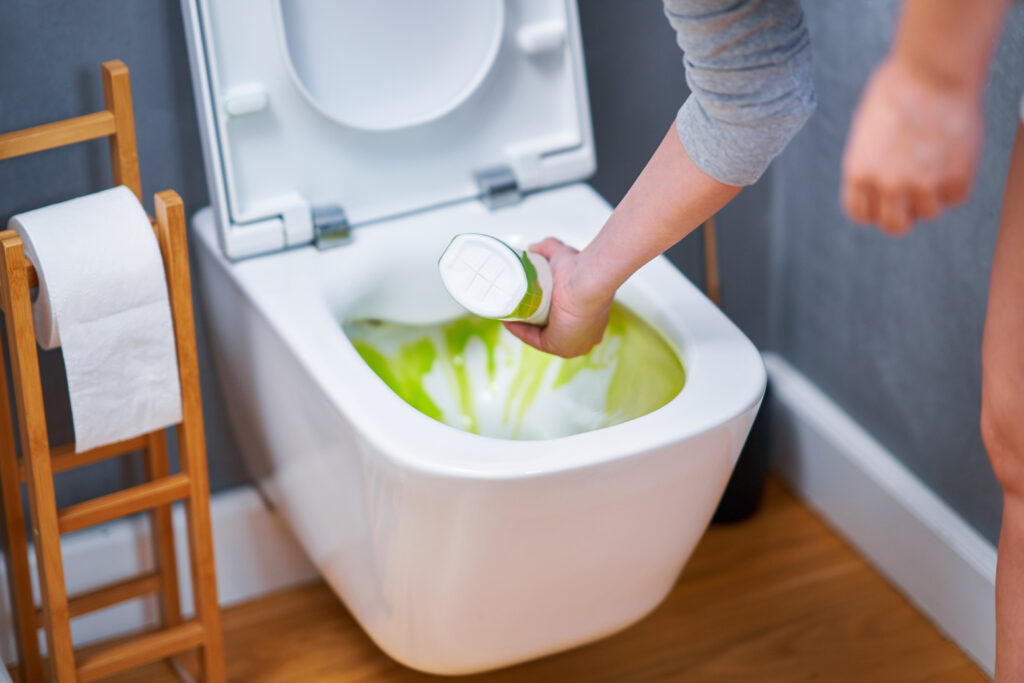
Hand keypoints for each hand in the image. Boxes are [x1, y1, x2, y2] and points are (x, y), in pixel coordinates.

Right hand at [503, 238, 613, 357]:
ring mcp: (574, 343)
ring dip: (522, 324)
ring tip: (507, 310)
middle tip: (513, 304)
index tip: (523, 298)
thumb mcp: (563, 256)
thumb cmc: (582, 269)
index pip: (560, 317)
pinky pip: (535, 341)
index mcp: (591, 317)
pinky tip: (507, 319)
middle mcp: (585, 334)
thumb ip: (550, 247)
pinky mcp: (561, 347)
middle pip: (550, 328)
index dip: (539, 308)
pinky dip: (519, 331)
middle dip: (529, 317)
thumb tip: (535, 248)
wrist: (586, 280)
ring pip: (541, 334)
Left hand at [841, 56, 983, 234]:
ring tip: (935, 159)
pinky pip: (956, 196)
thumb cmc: (898, 88)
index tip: (885, 197)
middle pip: (894, 226)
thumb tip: (880, 186)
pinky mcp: (957, 177)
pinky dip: (957, 181)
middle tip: (913, 190)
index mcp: (858, 172)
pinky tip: (953, 154)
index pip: (860, 214)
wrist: (934, 70)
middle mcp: (888, 184)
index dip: (874, 208)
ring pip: (929, 212)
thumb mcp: (867, 130)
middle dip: (903, 212)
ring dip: (933, 193)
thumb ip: (871, 162)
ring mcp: (924, 184)